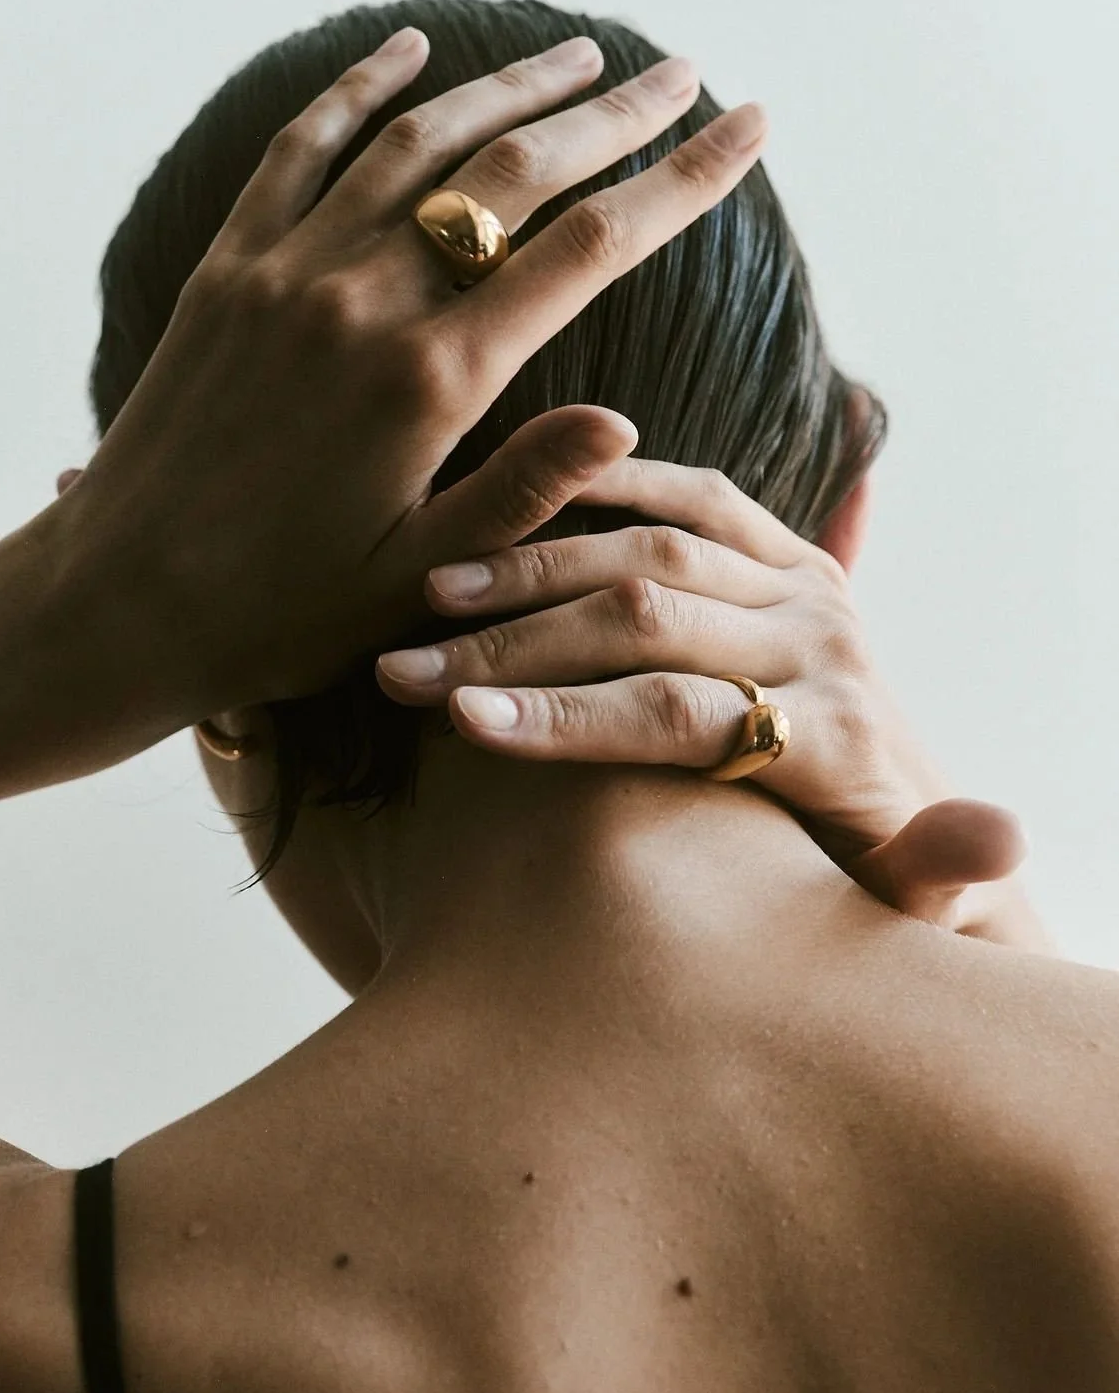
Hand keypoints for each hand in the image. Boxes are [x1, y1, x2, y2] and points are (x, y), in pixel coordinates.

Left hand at [56, 27, 767, 724]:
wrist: (119, 601)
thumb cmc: (278, 610)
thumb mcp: (419, 577)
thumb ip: (522, 493)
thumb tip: (627, 421)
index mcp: (431, 381)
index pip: (587, 251)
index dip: (681, 181)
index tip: (746, 129)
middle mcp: (364, 301)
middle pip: (515, 172)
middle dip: (614, 115)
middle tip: (685, 74)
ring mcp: (289, 271)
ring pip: (420, 140)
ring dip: (508, 89)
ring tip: (581, 58)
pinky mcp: (229, 269)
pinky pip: (301, 147)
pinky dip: (359, 87)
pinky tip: (412, 51)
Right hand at [376, 456, 1040, 937]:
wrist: (900, 805)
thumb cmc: (863, 871)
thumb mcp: (909, 898)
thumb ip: (940, 871)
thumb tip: (994, 833)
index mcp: (837, 731)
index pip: (677, 714)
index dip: (564, 720)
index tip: (455, 726)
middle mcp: (823, 639)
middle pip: (647, 620)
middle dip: (515, 645)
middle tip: (400, 668)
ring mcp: (804, 583)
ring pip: (653, 548)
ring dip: (532, 568)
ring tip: (427, 596)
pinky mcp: (784, 548)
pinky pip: (690, 494)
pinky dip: (601, 494)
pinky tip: (515, 515)